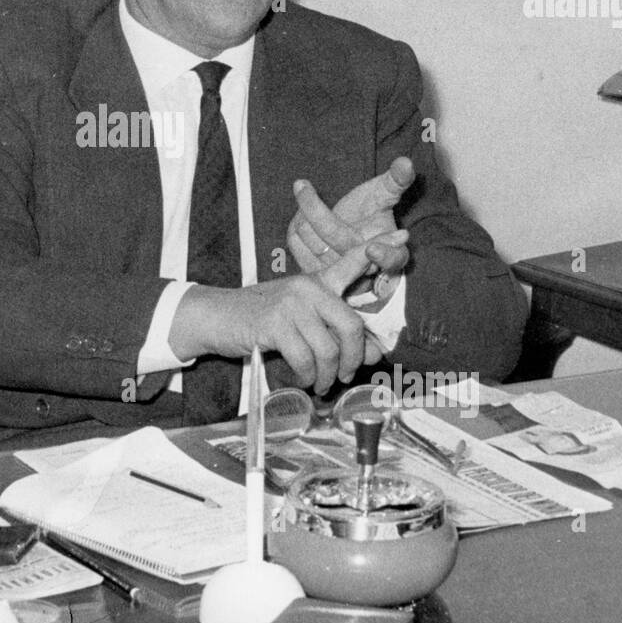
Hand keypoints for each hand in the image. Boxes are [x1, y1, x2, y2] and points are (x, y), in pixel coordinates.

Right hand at [168, 237, 396, 394]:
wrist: (216, 318)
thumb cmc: (259, 320)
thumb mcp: (296, 314)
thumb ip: (329, 328)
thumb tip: (368, 353)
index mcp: (316, 282)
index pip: (351, 261)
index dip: (380, 250)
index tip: (405, 239)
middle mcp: (307, 287)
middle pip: (350, 326)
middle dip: (352, 359)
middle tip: (344, 375)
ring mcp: (291, 303)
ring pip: (329, 349)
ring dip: (326, 375)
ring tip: (319, 383)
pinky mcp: (274, 323)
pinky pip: (305, 359)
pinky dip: (306, 376)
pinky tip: (301, 379)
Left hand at [287, 156, 414, 276]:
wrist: (353, 230)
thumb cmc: (373, 211)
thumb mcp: (386, 195)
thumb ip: (396, 180)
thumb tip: (405, 162)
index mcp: (392, 251)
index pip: (393, 260)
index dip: (385, 257)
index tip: (373, 249)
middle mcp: (364, 267)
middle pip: (339, 240)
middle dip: (316, 211)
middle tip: (301, 183)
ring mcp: (337, 272)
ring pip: (314, 242)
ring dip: (304, 213)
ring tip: (302, 189)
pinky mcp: (314, 270)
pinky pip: (296, 245)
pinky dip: (295, 225)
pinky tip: (300, 211)